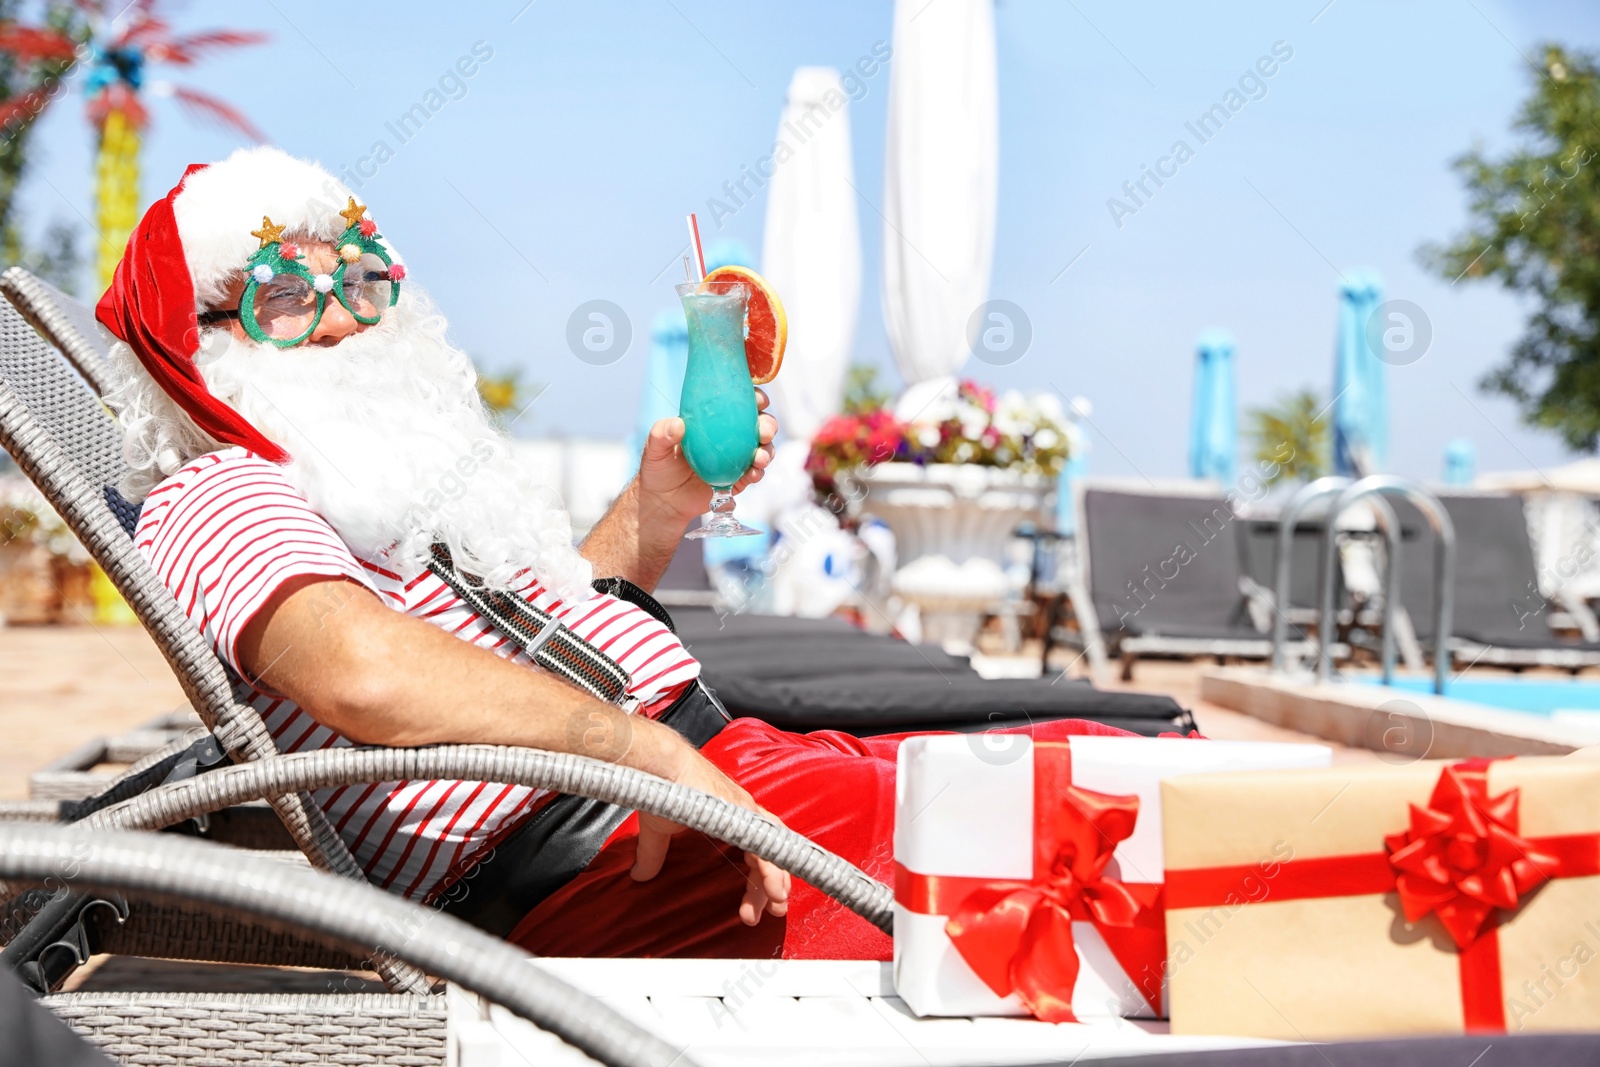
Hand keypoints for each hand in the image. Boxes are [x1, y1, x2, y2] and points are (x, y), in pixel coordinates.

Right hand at [630, 748, 791, 926]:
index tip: (752, 903)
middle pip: (771, 853)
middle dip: (772, 885)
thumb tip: (639, 875)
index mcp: (731, 815)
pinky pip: (767, 847)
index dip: (758, 877)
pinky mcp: (743, 814)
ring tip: (777, 906)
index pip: (755, 850)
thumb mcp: (659, 830)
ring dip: (778, 881)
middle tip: (773, 910)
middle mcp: (745, 813)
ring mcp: (746, 812)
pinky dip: (774, 871)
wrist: (661, 764)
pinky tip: (775, 891)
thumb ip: (653, 855)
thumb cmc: (663, 785)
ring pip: (775, 851)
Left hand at [638, 388, 777, 524]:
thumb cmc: (659, 467)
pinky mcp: (738, 480)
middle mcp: (731, 437)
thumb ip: (661, 433)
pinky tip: (754, 473)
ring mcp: (737, 458)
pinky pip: (754, 474)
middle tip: (764, 431)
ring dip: (767, 450)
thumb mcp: (654, 447)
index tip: (759, 399)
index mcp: (715, 421)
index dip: (755, 397)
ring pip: (763, 449)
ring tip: (760, 458)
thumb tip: (678, 424)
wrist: (663, 501)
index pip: (740, 403)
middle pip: (759, 424)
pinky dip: (758, 473)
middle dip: (768, 424)